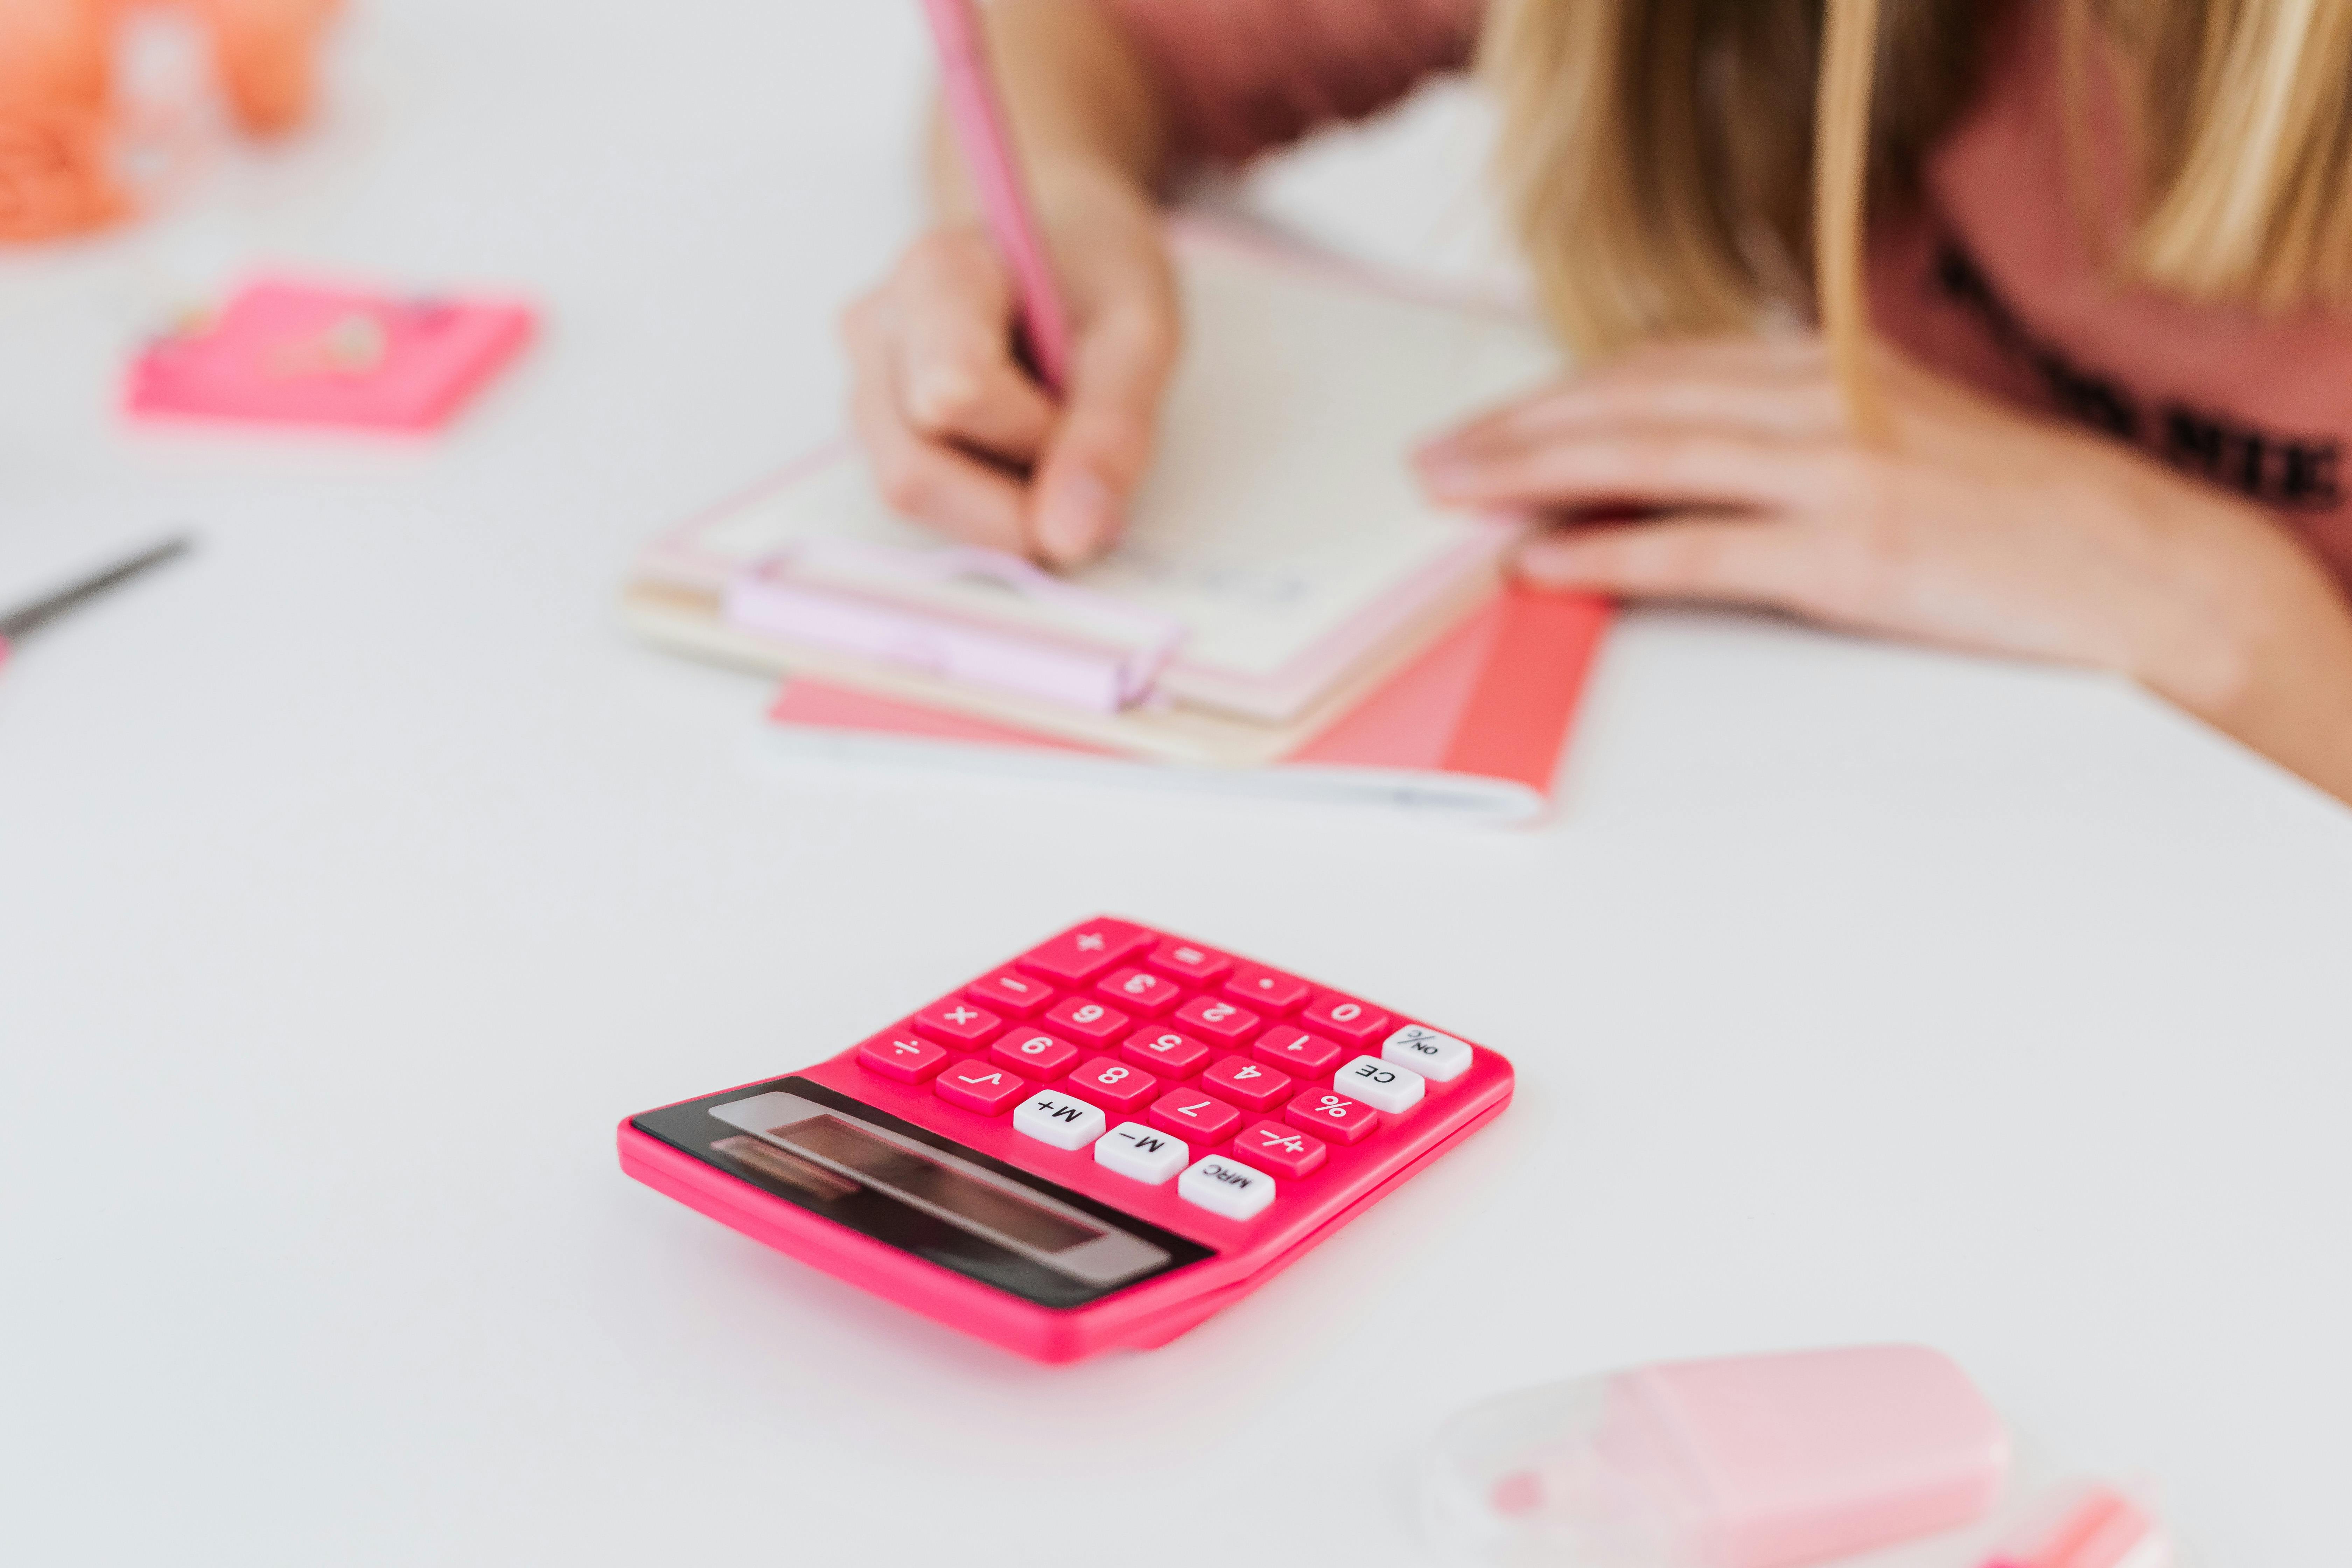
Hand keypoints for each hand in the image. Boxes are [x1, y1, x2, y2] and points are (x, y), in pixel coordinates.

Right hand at [840, 169, 1177, 566]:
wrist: (1058, 245)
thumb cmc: (1096, 275)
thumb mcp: (1139, 332)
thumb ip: (1111, 431)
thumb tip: (1071, 538)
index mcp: (938, 274)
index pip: (954, 395)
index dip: (1032, 440)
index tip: (1088, 421)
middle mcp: (876, 328)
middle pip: (915, 467)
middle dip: (1012, 500)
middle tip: (1080, 467)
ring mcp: (863, 382)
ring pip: (911, 493)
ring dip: (999, 505)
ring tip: (1052, 448)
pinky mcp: (873, 428)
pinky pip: (921, 499)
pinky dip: (983, 503)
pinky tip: (1020, 456)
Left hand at [1414, 334, 2351, 798]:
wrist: (2150, 572)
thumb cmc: (2022, 522)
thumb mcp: (1899, 446)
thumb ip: (1796, 443)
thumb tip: (1684, 474)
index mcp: (1832, 371)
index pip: (1661, 369)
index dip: (1561, 394)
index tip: (1487, 424)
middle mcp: (1824, 405)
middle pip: (1633, 402)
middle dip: (1520, 430)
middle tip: (1432, 461)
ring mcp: (1839, 476)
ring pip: (1649, 458)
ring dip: (1536, 477)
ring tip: (1454, 498)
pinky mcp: (1852, 555)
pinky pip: (1701, 549)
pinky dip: (1609, 554)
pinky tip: (1539, 564)